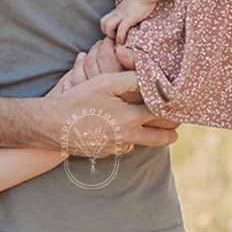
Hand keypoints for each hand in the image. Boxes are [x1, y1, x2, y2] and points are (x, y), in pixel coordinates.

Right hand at [39, 68, 176, 157]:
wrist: (51, 126)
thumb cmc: (78, 101)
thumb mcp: (105, 82)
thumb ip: (131, 79)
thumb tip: (151, 78)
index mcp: (132, 118)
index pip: (164, 115)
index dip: (174, 110)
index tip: (181, 108)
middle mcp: (128, 136)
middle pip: (160, 139)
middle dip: (170, 134)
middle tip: (176, 129)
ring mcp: (115, 148)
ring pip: (139, 143)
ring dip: (144, 136)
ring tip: (146, 127)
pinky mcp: (103, 154)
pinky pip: (120, 147)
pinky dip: (124, 140)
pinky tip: (117, 130)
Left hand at [100, 0, 156, 44]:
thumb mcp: (132, 3)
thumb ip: (129, 9)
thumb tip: (132, 12)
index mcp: (118, 10)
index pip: (105, 19)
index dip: (106, 28)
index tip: (114, 34)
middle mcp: (118, 12)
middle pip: (103, 23)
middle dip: (106, 32)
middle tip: (115, 37)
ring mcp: (123, 15)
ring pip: (108, 26)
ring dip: (111, 35)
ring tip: (118, 39)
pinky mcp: (129, 18)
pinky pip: (121, 29)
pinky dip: (120, 37)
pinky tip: (123, 41)